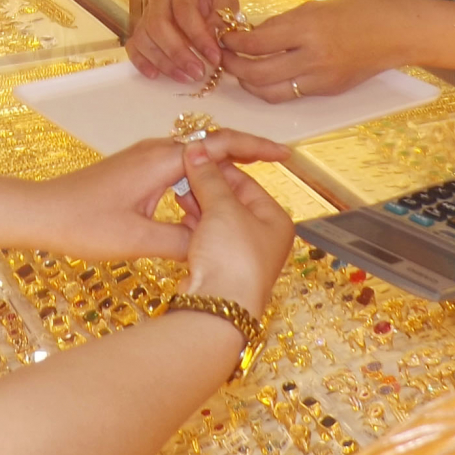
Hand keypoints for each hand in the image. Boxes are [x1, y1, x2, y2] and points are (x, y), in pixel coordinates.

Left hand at [32, 129, 291, 266]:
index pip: (220, 144)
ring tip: (253, 181)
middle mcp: (156, 150)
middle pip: (212, 144)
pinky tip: (209, 198)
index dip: (256, 148)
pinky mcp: (136, 169)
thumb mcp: (138, 240)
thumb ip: (183, 241)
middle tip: (278, 164)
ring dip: (223, 165)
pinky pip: (179, 166)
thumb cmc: (83, 225)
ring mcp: (144, 157)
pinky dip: (201, 176)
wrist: (40, 213)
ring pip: (195, 156)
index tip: (285, 153)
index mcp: (162, 160)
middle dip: (246, 152)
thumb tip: (216, 246)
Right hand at [128, 0, 238, 83]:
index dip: (199, 37)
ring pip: (144, 37)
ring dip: (163, 62)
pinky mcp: (139, 28)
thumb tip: (216, 42)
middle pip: (158, 25)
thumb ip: (222, 20)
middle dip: (178, 53)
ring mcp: (146, 12)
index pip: (185, 11)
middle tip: (198, 73)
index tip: (215, 58)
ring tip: (185, 77)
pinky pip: (133, 45)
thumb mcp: (225, 4)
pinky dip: (141, 62)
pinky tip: (155, 75)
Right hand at [176, 136, 295, 316]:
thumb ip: (209, 177)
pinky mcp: (223, 267)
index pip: (247, 183)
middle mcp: (264, 237)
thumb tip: (197, 149)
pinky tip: (182, 217)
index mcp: (275, 220)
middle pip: (232, 201)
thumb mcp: (222, 208)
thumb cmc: (233, 255)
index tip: (197, 158)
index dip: (221, 168)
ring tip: (179, 195)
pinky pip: (209, 237)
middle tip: (185, 176)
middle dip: (207, 188)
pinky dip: (196, 226)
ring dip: (199, 206)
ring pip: (218, 219)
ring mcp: (243, 254)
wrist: (220, 305)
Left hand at [219, 0, 406, 100]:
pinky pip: (290, 95)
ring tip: (241, 71)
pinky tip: (266, 77)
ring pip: (269, 92)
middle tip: (224, 57)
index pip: (256, 43)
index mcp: (306, 29)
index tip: (225, 37)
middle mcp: (311, 58)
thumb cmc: (358, 12)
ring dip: (248, 84)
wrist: (394, 33)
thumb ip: (283, 23)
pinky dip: (272, 88)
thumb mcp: (314, 7)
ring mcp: (320, 79)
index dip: (233, 43)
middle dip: (233, 67)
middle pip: (256, 73)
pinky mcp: (327, 91)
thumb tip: (253, 35)